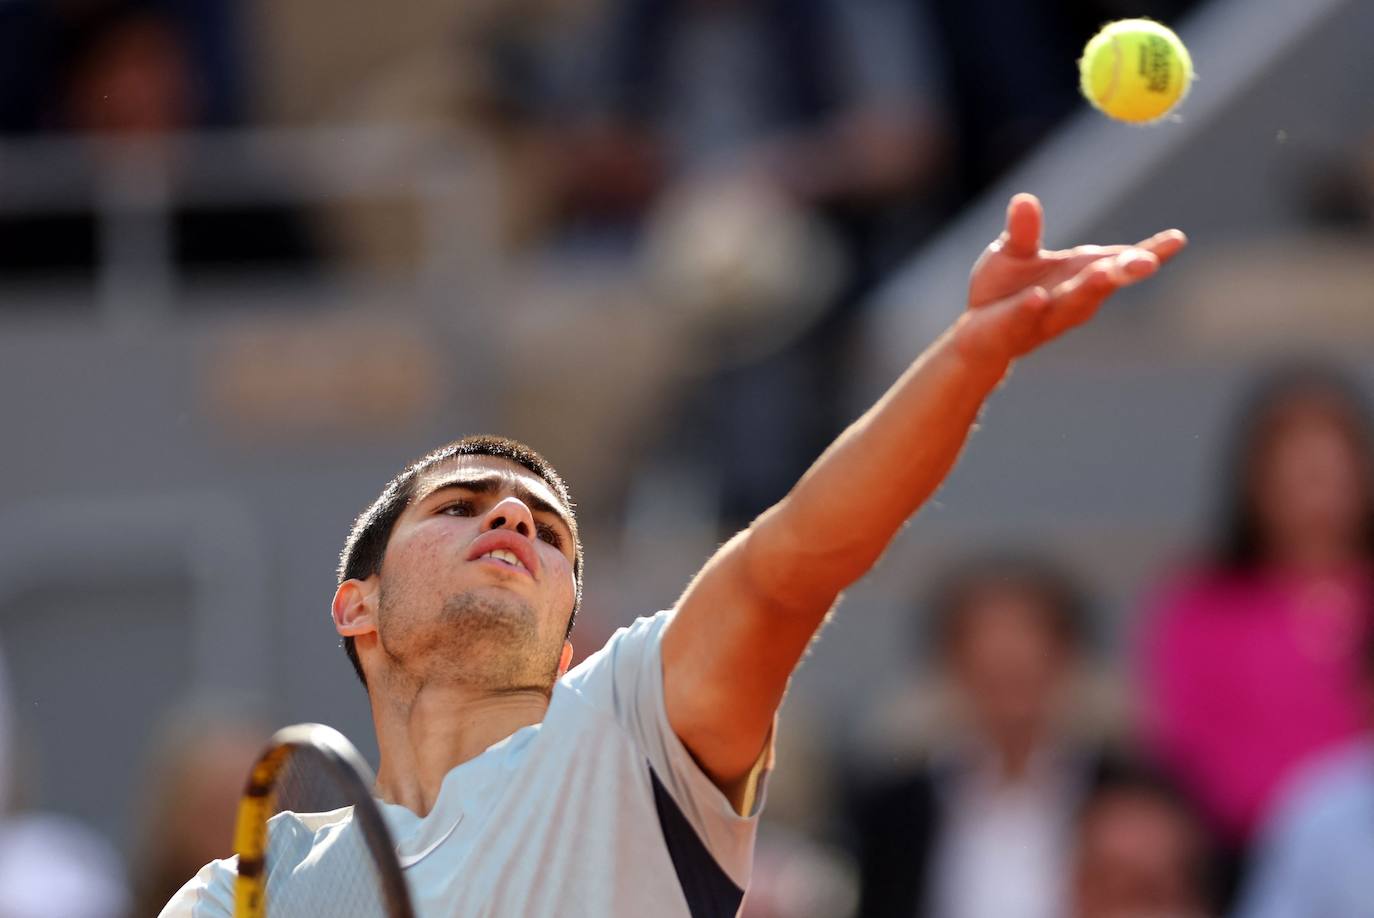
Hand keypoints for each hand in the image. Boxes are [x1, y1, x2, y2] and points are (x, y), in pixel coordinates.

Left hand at [955, 193, 1187, 365]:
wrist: (976, 333)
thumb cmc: (1005, 290)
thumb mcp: (1013, 251)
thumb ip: (1024, 230)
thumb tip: (1023, 200)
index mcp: (1082, 273)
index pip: (1121, 261)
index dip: (1150, 252)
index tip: (1178, 239)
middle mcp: (1073, 297)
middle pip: (1105, 283)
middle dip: (1126, 272)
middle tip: (1147, 261)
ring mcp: (1046, 316)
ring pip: (1073, 303)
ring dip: (1089, 289)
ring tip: (1105, 273)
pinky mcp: (1015, 328)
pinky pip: (1025, 317)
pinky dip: (1032, 308)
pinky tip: (1037, 298)